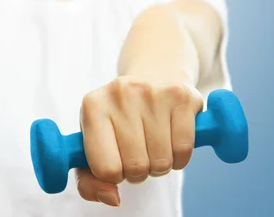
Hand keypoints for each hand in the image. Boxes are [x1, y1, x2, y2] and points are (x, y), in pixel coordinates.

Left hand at [75, 75, 202, 206]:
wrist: (153, 76)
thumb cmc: (119, 119)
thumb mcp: (94, 143)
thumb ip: (89, 180)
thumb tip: (112, 197)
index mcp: (92, 106)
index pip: (105, 168)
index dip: (114, 175)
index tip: (116, 161)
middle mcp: (120, 93)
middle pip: (135, 168)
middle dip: (139, 171)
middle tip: (138, 151)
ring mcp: (151, 91)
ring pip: (162, 162)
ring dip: (160, 164)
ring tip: (153, 143)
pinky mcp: (179, 95)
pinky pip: (184, 150)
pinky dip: (180, 156)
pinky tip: (171, 138)